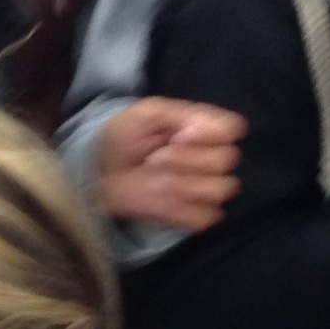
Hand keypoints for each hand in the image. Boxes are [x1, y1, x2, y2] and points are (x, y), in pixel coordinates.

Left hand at [98, 98, 243, 230]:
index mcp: (203, 130)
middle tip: (155, 158)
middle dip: (188, 158)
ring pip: (220, 189)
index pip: (232, 129)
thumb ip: (178, 113)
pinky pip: (207, 216)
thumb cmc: (122, 137)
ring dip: (186, 183)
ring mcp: (202, 188)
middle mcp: (208, 158)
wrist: (97, 171)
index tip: (179, 135)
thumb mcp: (146, 113)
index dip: (210, 133)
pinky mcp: (191, 215)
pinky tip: (163, 200)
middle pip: (226, 160)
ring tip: (156, 179)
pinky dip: (185, 209)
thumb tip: (201, 128)